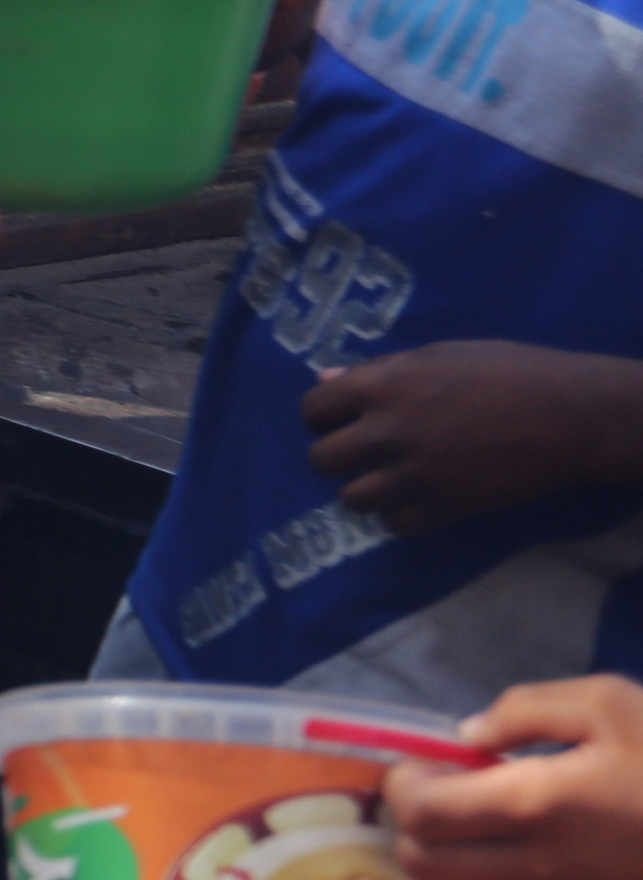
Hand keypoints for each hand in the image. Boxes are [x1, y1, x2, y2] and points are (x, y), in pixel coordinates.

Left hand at [303, 338, 642, 534]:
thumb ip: (378, 370)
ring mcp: (414, 474)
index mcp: (382, 386)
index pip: (312, 409)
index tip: (336, 422)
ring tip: (389, 480)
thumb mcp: (438, 355)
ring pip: (352, 498)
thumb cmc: (508, 372)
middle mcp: (387, 432)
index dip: (321, 417)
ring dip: (366, 490)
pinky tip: (418, 500)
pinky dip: (401, 516)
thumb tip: (325, 378)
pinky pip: (395, 525)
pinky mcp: (444, 508)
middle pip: (321, 460)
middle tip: (362, 455)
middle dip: (337, 457)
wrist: (568, 416)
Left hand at [390, 678, 642, 879]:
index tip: (420, 758)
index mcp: (534, 805)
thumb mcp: (607, 704)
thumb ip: (525, 710)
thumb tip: (468, 734)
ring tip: (470, 808)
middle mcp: (535, 865)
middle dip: (409, 823)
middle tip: (436, 784)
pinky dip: (481, 870)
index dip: (401, 785)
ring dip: (441, 851)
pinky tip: (511, 832)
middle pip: (424, 864)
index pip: (422, 813)